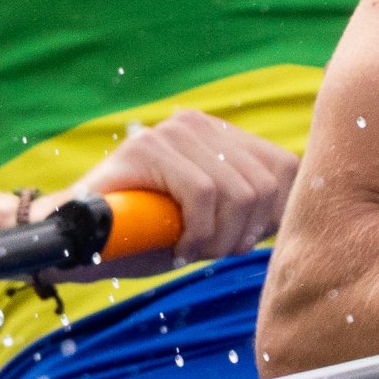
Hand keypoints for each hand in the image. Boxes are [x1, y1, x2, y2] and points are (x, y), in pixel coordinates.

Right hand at [34, 110, 297, 268]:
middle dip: (246, 233)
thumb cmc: (144, 235)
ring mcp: (172, 133)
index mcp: (219, 136)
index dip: (274, 215)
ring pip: (239, 191)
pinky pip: (204, 194)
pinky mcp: (147, 148)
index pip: (286, 168)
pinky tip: (180, 247)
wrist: (72, 241)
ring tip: (192, 250)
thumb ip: (250, 208)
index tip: (242, 243)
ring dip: (221, 238)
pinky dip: (200, 232)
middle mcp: (198, 125)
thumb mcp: (211, 220)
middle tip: (211, 252)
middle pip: (267, 184)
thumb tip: (307, 209)